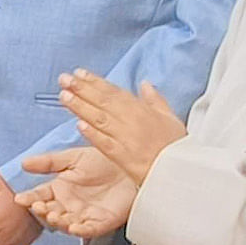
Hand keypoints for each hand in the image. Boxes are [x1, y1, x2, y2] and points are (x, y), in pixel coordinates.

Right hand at [17, 147, 138, 238]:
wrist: (131, 165)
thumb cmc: (103, 161)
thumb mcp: (73, 157)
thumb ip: (49, 162)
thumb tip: (24, 163)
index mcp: (59, 189)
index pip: (40, 196)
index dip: (29, 198)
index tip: (20, 199)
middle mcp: (69, 205)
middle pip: (50, 212)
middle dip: (43, 212)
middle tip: (39, 208)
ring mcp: (84, 215)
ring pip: (66, 224)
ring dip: (58, 222)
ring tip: (53, 216)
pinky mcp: (102, 223)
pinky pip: (89, 230)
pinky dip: (81, 231)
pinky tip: (74, 227)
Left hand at [59, 71, 185, 184]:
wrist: (182, 171)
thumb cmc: (176, 146)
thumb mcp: (170, 118)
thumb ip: (155, 100)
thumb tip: (145, 84)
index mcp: (143, 111)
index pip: (114, 92)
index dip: (95, 82)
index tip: (79, 73)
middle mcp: (132, 121)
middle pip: (103, 102)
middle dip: (82, 89)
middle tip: (64, 79)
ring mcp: (126, 139)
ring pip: (100, 119)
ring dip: (80, 106)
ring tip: (63, 95)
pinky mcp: (123, 157)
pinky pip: (105, 143)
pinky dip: (92, 134)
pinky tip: (78, 125)